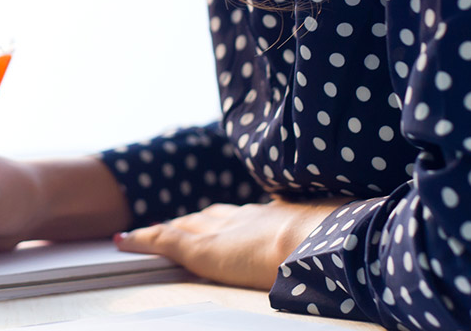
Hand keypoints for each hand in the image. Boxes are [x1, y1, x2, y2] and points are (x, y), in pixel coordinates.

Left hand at [113, 196, 350, 289]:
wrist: (314, 244)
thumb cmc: (329, 248)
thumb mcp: (331, 242)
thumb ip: (326, 244)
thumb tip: (347, 256)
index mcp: (273, 216)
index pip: (241, 215)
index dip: (226, 217)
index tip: (219, 218)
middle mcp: (242, 217)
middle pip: (208, 215)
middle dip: (193, 219)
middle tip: (178, 222)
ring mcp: (220, 231)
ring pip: (182, 225)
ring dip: (165, 228)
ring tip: (146, 232)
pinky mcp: (200, 249)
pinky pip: (161, 241)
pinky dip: (141, 240)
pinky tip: (123, 241)